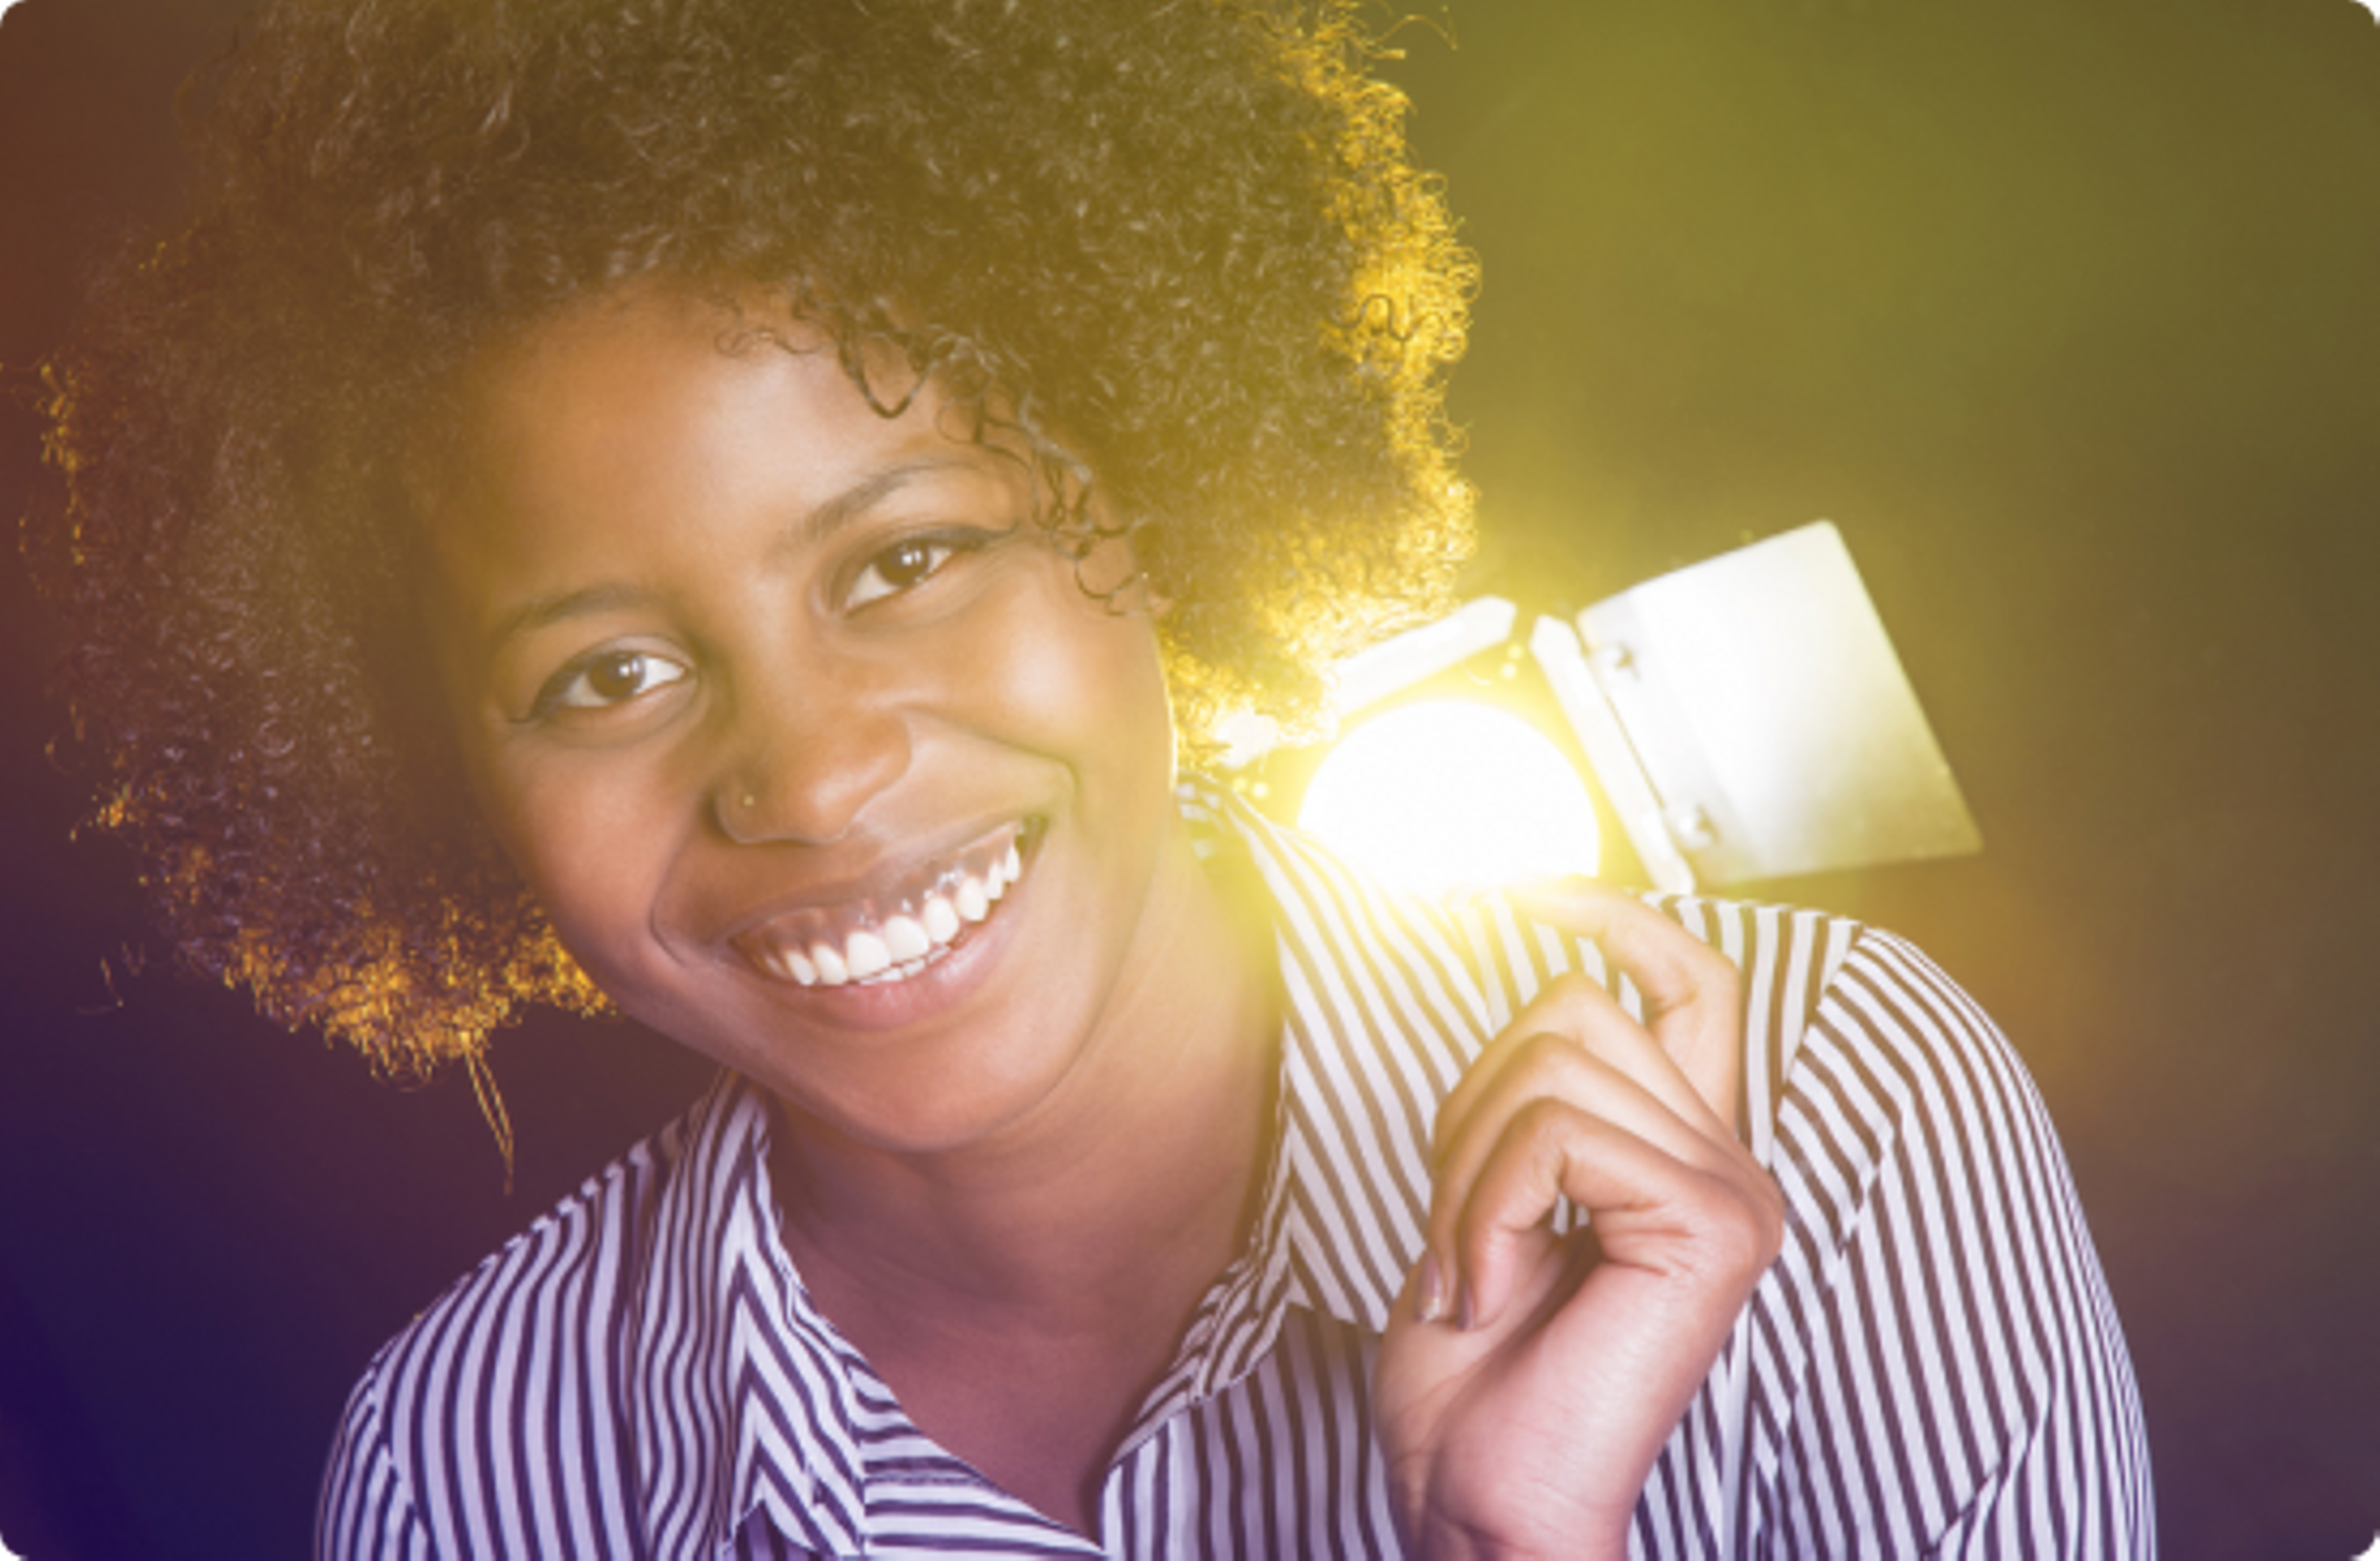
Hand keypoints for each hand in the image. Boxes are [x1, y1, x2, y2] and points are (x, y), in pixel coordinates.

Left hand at [1374, 881, 1784, 1560]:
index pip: (1689, 978)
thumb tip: (1542, 978)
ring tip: (1476, 1269)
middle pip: (1575, 1010)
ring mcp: (1732, 1193)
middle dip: (1471, 1107)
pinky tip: (1492, 1292)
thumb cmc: (1474, 1371)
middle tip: (1463, 1234)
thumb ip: (1537, 1103)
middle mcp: (1731, 1164)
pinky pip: (1553, 1134)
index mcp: (1686, 1153)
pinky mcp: (1708, 1225)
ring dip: (1467, 1170)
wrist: (1481, 1497)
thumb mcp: (1490, 1197)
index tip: (1522, 886)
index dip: (1614, 914)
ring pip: (1551, 1062)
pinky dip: (1482, 1207)